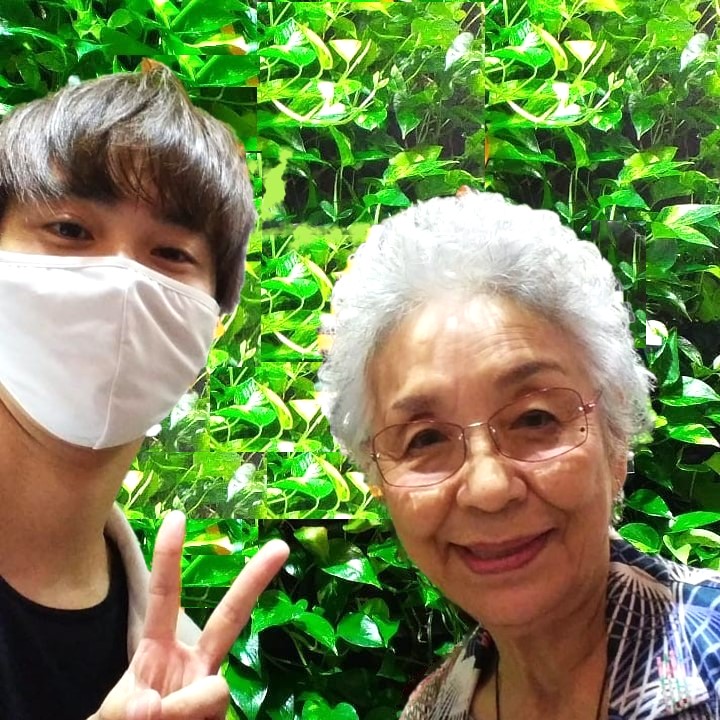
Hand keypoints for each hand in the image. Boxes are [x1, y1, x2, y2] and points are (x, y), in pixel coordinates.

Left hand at [92, 511, 288, 719]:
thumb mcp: (111, 718)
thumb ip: (123, 709)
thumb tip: (151, 705)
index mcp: (159, 650)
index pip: (164, 597)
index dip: (169, 558)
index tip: (177, 517)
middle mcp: (195, 664)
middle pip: (230, 616)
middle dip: (254, 579)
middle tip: (281, 546)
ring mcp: (211, 692)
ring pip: (215, 691)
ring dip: (184, 709)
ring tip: (158, 719)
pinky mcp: (221, 717)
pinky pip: (211, 714)